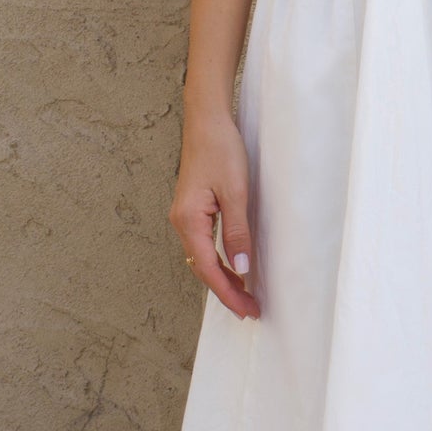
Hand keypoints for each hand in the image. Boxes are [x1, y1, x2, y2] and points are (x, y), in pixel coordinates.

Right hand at [170, 108, 259, 319]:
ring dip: (222, 278)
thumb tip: (242, 269)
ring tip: (244, 295)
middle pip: (203, 268)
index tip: (247, 309)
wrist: (207, 121)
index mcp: (188, 220)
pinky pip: (203, 245)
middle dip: (226, 291)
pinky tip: (233, 267)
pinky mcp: (192, 210)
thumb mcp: (236, 193)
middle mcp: (181, 222)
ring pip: (202, 258)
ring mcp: (184, 217)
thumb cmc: (221, 150)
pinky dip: (218, 261)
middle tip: (250, 309)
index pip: (209, 268)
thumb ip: (238, 233)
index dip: (228, 292)